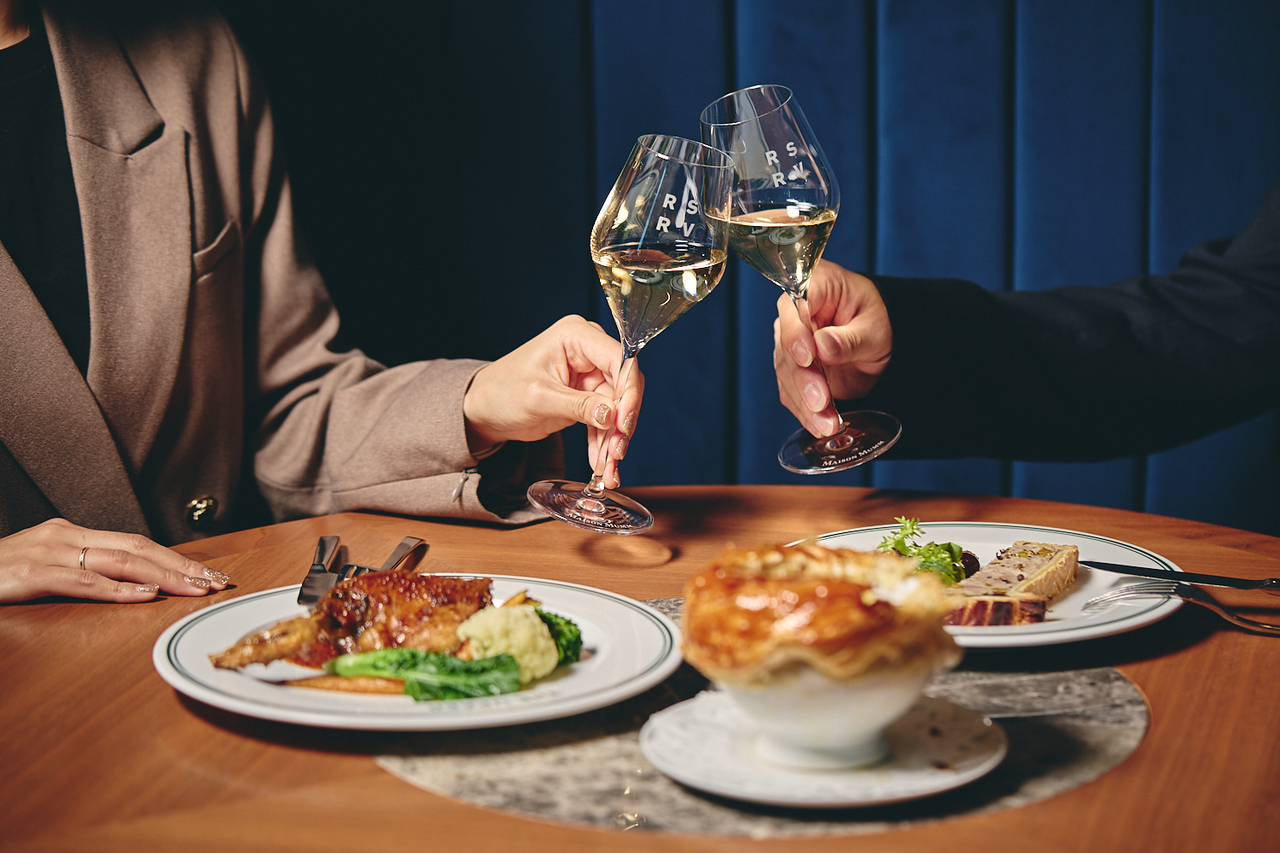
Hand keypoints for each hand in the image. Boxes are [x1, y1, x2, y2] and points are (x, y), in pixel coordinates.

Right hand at [0, 518, 229, 603]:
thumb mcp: (45, 569)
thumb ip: (83, 573)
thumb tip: (132, 586)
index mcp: (70, 534)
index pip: (136, 543)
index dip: (175, 558)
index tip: (208, 575)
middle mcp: (64, 536)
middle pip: (137, 547)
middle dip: (182, 565)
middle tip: (216, 582)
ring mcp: (47, 552)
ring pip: (119, 560)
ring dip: (163, 576)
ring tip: (194, 588)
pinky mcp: (30, 573)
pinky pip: (82, 581)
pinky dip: (116, 588)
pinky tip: (143, 595)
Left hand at [462, 315, 643, 487]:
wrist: (484, 409)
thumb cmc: (501, 391)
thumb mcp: (539, 398)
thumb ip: (579, 405)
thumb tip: (613, 415)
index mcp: (576, 336)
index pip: (619, 358)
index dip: (628, 391)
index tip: (624, 422)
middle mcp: (587, 351)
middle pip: (623, 385)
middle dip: (622, 422)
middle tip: (617, 452)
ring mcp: (589, 374)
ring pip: (617, 408)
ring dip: (615, 439)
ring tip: (609, 469)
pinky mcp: (587, 396)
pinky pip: (605, 419)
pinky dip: (604, 442)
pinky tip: (601, 465)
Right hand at [774, 260, 891, 436]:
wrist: (884, 341)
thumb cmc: (880, 322)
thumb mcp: (876, 328)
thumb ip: (851, 338)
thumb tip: (822, 346)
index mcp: (817, 285)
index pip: (795, 305)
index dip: (796, 333)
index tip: (808, 357)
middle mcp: (796, 312)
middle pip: (787, 345)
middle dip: (804, 378)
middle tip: (821, 401)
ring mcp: (792, 342)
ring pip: (787, 373)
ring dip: (805, 402)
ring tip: (827, 423)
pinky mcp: (794, 369)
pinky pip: (792, 392)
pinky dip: (805, 412)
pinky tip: (820, 425)